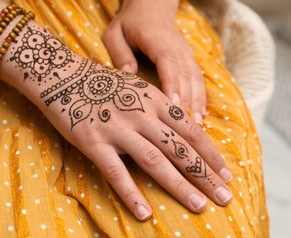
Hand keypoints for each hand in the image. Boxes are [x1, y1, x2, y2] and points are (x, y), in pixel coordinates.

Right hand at [2, 22, 232, 220]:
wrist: (63, 76)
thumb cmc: (102, 83)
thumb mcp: (137, 88)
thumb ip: (158, 107)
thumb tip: (183, 128)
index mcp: (154, 100)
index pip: (190, 130)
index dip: (211, 154)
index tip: (227, 174)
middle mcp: (141, 114)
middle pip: (179, 149)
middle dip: (205, 174)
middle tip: (225, 197)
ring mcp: (118, 129)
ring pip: (155, 161)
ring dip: (179, 185)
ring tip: (199, 206)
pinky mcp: (94, 142)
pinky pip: (116, 172)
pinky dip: (131, 194)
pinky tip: (145, 213)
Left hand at [102, 0, 206, 123]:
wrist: (151, 5)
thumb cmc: (129, 22)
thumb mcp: (114, 33)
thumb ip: (119, 53)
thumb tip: (128, 76)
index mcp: (157, 39)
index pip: (168, 63)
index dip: (172, 84)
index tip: (174, 106)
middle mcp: (176, 48)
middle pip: (185, 76)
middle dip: (187, 103)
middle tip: (185, 129)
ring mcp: (185, 54)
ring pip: (195, 80)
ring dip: (197, 104)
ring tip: (197, 128)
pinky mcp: (188, 60)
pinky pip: (198, 80)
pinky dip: (201, 98)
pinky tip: (201, 117)